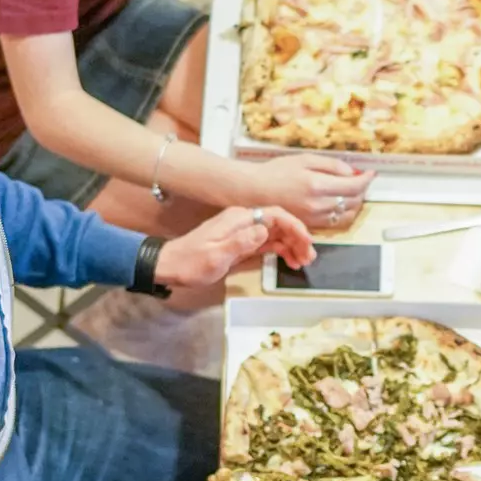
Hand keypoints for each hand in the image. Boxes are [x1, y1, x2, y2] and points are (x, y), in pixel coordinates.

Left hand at [158, 204, 316, 288]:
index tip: (306, 242)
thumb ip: (241, 242)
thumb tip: (264, 230)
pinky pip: (268, 243)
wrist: (170, 267)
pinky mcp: (242, 243)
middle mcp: (243, 221)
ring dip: (292, 245)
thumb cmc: (191, 263)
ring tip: (303, 262)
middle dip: (297, 238)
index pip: (274, 214)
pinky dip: (281, 250)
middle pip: (279, 223)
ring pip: (276, 233)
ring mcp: (243, 232)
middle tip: (309, 257)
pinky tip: (290, 261)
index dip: (294, 226)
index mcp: (238, 219)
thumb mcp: (215, 255)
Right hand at [239, 153, 372, 231]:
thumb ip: (332, 165)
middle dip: (362, 189)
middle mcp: (318, 204)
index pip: (354, 186)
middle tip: (362, 179)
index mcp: (317, 185)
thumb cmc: (277, 172)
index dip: (366, 179)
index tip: (371, 173)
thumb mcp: (305, 159)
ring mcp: (315, 217)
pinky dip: (345, 212)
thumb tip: (352, 172)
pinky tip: (341, 202)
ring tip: (353, 190)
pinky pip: (337, 222)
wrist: (255, 191)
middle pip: (354, 200)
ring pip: (348, 213)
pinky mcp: (312, 225)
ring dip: (356, 202)